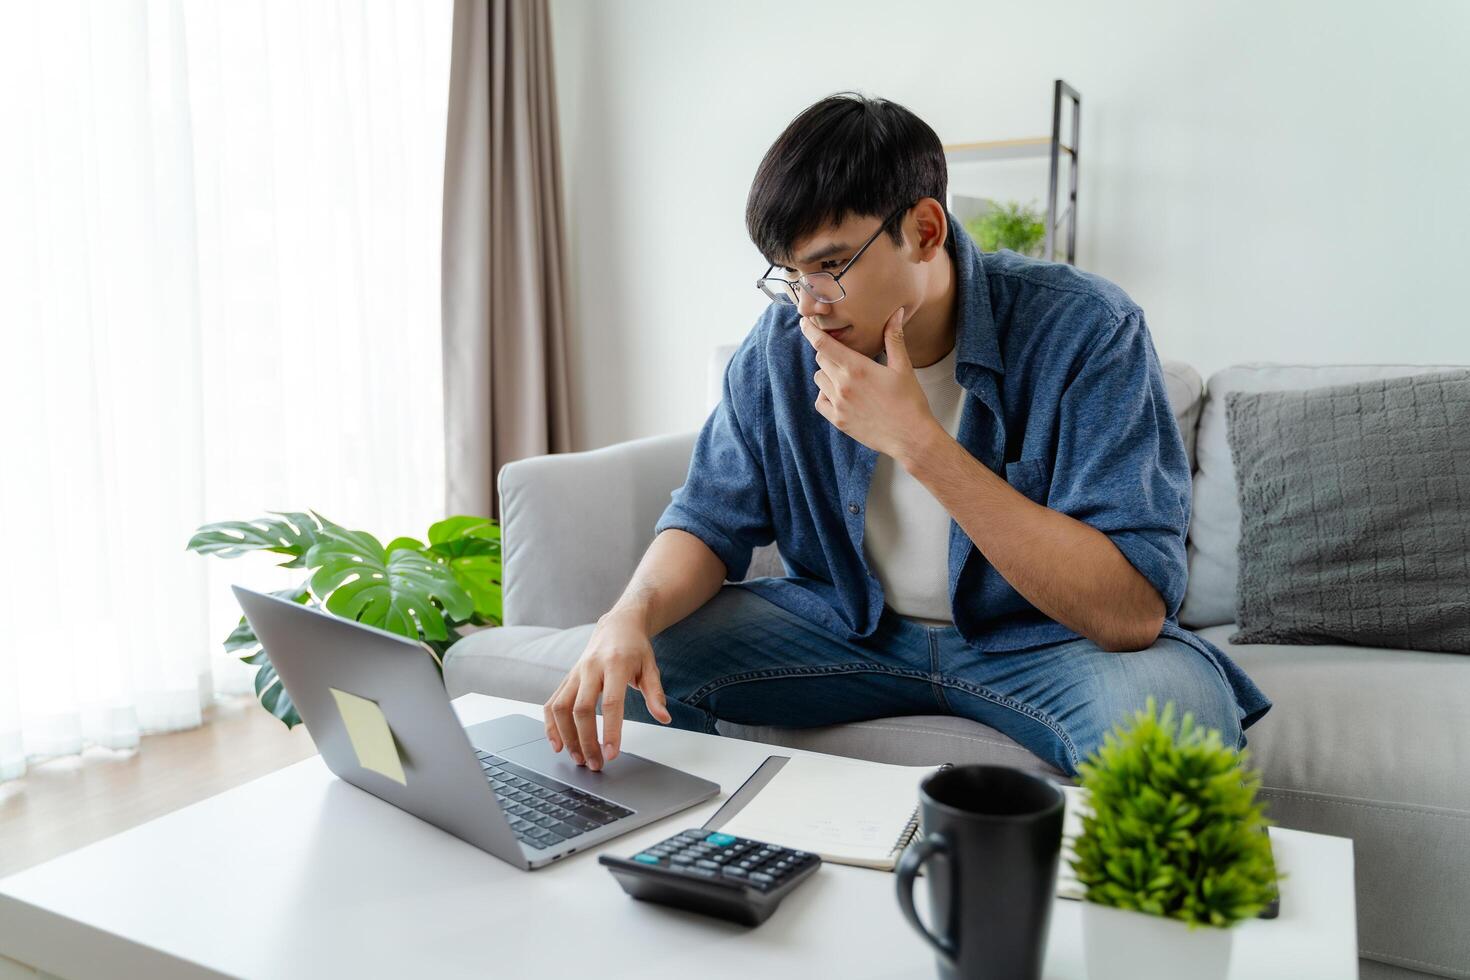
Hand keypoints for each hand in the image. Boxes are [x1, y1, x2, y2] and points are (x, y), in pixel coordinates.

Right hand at [543, 608, 671, 769]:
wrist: (617, 625)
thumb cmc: (635, 649)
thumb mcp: (651, 668)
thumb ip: (656, 694)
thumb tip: (664, 718)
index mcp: (615, 665)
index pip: (611, 702)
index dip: (611, 730)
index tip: (611, 753)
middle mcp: (591, 668)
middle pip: (582, 709)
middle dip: (586, 740)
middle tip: (595, 763)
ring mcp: (575, 673)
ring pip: (561, 708)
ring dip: (566, 736)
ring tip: (577, 758)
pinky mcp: (566, 679)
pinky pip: (552, 703)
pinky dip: (551, 725)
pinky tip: (557, 744)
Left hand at [800, 307, 940, 464]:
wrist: (911, 437)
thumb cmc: (910, 401)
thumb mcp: (903, 367)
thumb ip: (893, 338)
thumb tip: (896, 312)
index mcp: (857, 368)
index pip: (823, 344)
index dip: (810, 331)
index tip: (804, 322)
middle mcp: (843, 385)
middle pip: (821, 359)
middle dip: (829, 352)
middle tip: (846, 355)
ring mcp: (838, 404)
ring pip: (819, 379)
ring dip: (828, 373)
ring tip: (848, 376)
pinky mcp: (838, 420)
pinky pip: (820, 401)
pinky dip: (825, 394)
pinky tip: (841, 394)